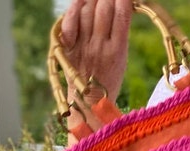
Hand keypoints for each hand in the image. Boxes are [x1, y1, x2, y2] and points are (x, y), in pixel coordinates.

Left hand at [60, 0, 131, 115]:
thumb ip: (120, 33)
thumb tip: (120, 6)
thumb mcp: (122, 58)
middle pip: (104, 8)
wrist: (89, 102)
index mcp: (117, 50)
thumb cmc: (108, 78)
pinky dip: (74, 8)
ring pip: (87, 10)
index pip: (122, 13)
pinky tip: (81, 3)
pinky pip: (70, 22)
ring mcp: (82, 46)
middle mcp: (99, 46)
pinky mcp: (68, 48)